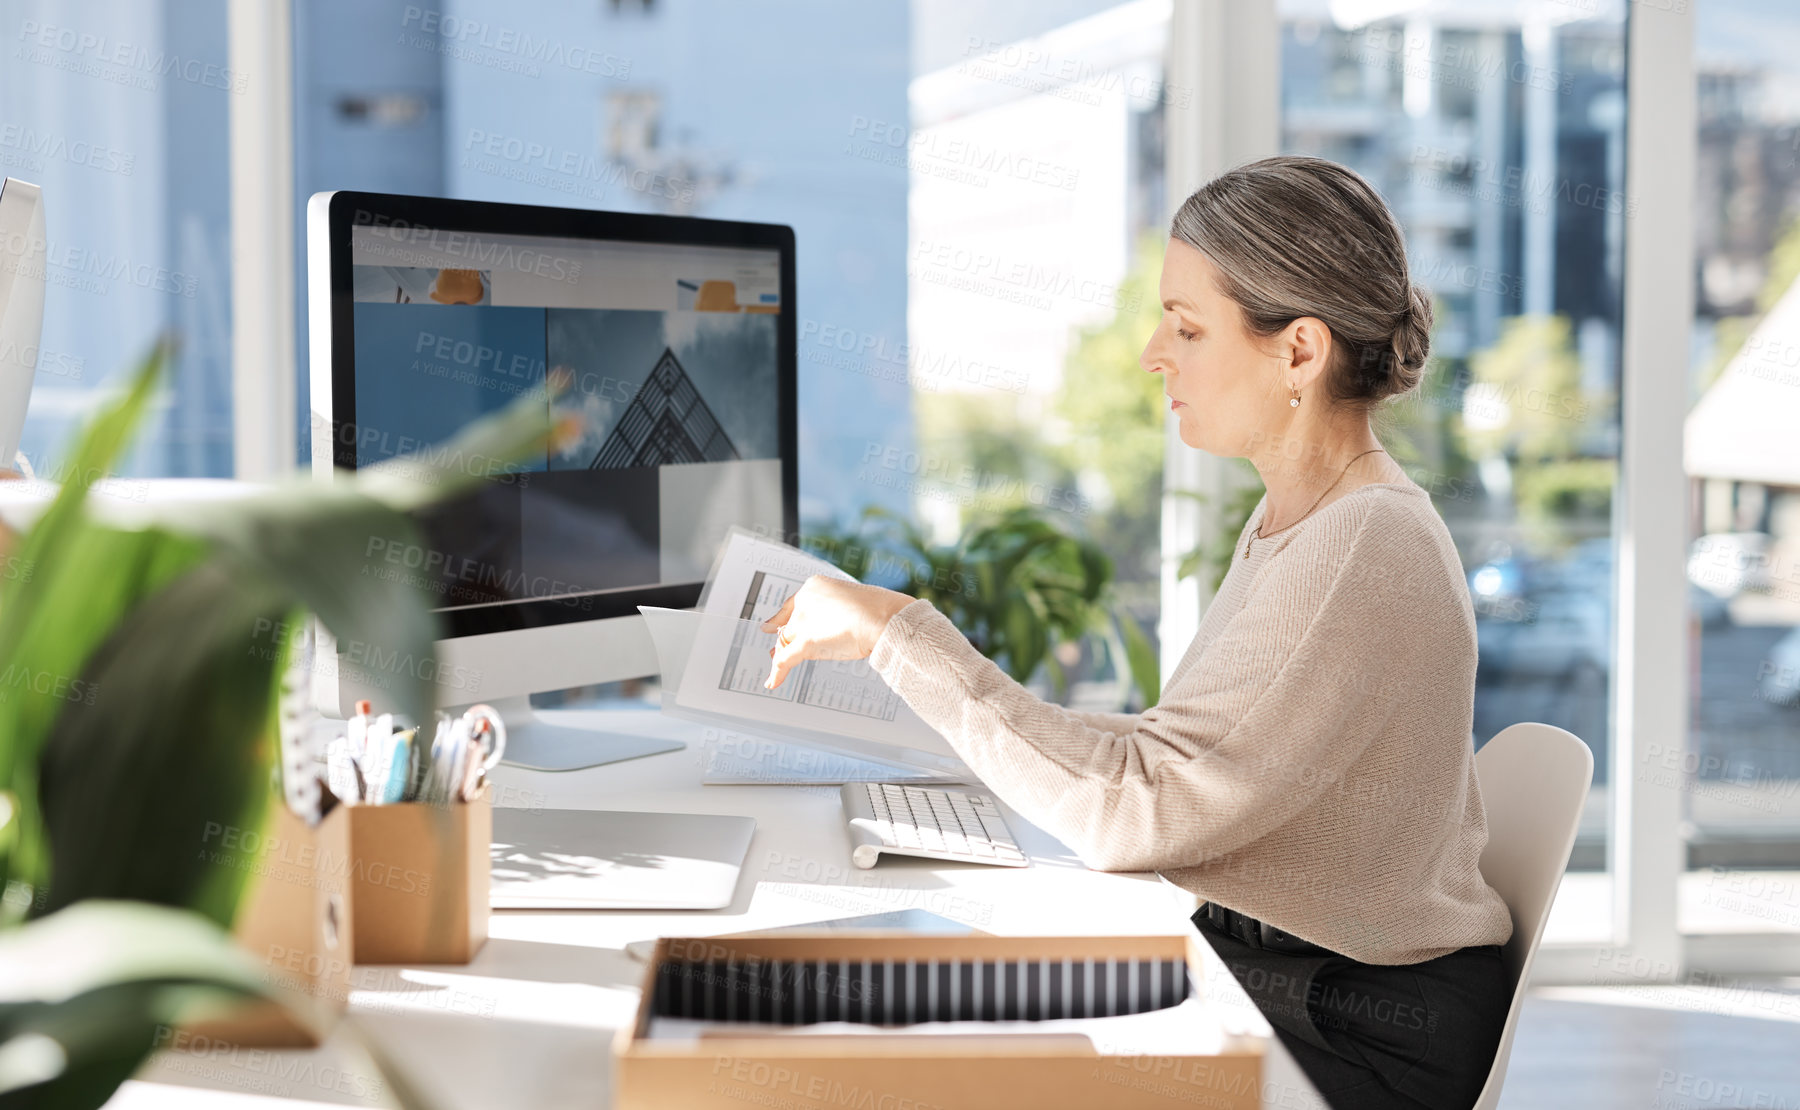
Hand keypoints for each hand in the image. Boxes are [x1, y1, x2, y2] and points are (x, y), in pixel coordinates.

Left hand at [760, 576, 913, 689]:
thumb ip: (835, 614)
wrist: (885, 618)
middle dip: (783, 640)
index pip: (792, 605)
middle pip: (788, 625)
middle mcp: (806, 600)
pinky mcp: (806, 640)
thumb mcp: (853, 605)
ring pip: (786, 641)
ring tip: (778, 669)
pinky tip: (773, 681)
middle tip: (775, 650)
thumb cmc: (880, 611)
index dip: (781, 619)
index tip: (771, 625)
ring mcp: (805, 620)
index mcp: (815, 585)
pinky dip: (778, 672)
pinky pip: (785, 658)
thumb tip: (827, 629)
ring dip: (782, 656)